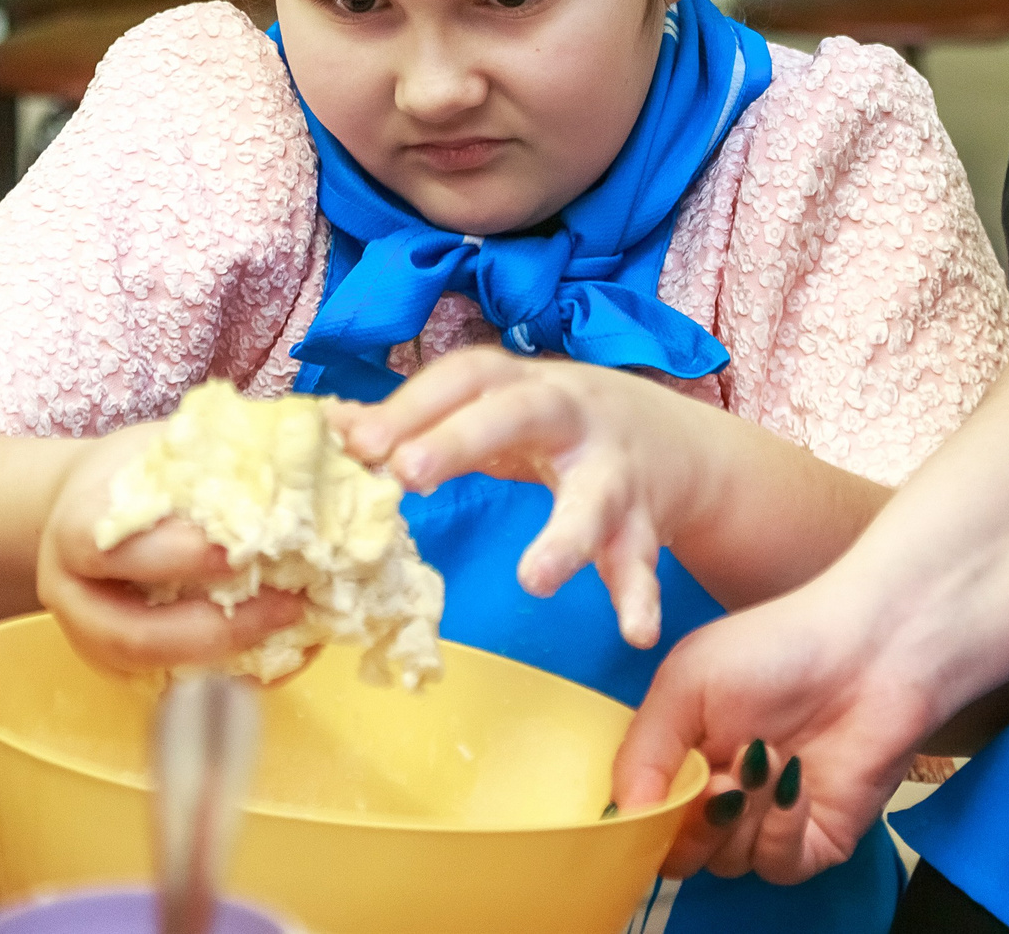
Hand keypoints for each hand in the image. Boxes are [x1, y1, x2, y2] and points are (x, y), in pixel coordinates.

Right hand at [35, 423, 305, 673]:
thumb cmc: (146, 470)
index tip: (239, 551)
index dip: (174, 556)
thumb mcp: (184, 436)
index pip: (107, 549)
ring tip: (297, 631)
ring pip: (155, 676)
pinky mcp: (120, 671)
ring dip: (230, 662)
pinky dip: (235, 681)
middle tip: (291, 603)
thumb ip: (265, 436)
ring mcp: (93, 642)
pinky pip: (176, 692)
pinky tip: (289, 655)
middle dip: (214, 628)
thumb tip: (363, 435)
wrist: (88, 507)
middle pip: (130, 634)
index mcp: (77, 526)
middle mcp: (75, 595)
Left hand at [329, 346, 709, 647]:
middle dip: (465, 438)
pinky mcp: (646, 520)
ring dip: (567, 536)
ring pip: (595, 497)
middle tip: (408, 473)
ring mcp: (614, 468)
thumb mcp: (497, 411)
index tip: (353, 441)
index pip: (463, 378)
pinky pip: (643, 560)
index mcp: (522, 384)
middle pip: (521, 412)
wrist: (676, 443)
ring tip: (536, 580)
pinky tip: (636, 631)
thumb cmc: (561, 428)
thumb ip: (423, 421)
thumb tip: (332, 426)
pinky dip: (641, 594)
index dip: (410, 405)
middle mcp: (572, 414)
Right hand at [611, 584, 938, 884]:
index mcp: (682, 757)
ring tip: (768, 755)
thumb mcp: (685, 682)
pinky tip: (795, 783)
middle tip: (721, 776)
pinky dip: (779, 831)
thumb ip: (641, 753)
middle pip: (680, 852)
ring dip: (743, 813)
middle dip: (695, 820)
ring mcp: (768, 819)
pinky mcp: (816, 838)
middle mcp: (721, 794)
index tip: (659, 790)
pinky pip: (777, 866)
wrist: (872, 647)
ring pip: (727, 862)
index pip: (643, 817)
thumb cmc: (778, 647)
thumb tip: (622, 819)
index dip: (644, 814)